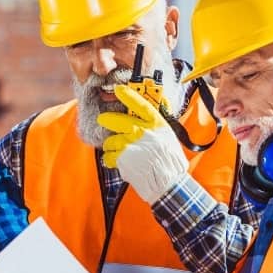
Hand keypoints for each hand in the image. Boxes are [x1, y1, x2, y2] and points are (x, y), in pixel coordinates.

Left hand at [97, 85, 187, 202]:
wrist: (168, 183)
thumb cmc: (169, 161)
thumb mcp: (167, 137)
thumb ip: (152, 127)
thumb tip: (139, 119)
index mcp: (156, 124)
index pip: (140, 105)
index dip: (128, 96)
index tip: (118, 89)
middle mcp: (142, 132)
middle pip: (117, 121)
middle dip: (107, 120)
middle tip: (103, 120)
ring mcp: (131, 145)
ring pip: (111, 141)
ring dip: (112, 146)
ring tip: (120, 152)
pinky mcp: (123, 159)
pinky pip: (109, 156)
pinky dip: (111, 159)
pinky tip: (120, 162)